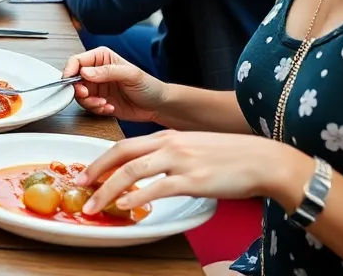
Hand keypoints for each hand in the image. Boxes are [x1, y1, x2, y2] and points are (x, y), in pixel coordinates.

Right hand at [63, 46, 169, 122]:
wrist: (158, 106)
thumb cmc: (149, 86)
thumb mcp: (130, 75)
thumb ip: (107, 72)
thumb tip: (85, 72)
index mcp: (102, 58)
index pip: (77, 60)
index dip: (70, 70)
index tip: (70, 80)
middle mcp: (97, 72)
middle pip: (74, 79)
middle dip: (79, 89)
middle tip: (88, 95)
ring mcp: (97, 87)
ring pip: (79, 95)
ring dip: (89, 102)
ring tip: (103, 104)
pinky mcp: (99, 101)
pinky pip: (88, 106)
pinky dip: (96, 109)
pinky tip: (109, 108)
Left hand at [75, 131, 307, 216]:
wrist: (263, 160)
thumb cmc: (231, 157)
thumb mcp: (192, 148)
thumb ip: (169, 156)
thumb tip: (149, 172)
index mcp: (167, 136)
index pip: (124, 145)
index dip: (101, 159)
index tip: (87, 172)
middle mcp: (169, 144)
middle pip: (120, 154)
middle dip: (96, 171)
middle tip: (80, 186)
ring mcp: (180, 161)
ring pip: (132, 171)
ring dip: (108, 190)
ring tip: (94, 205)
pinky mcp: (193, 180)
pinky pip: (157, 188)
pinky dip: (136, 196)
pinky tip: (125, 205)